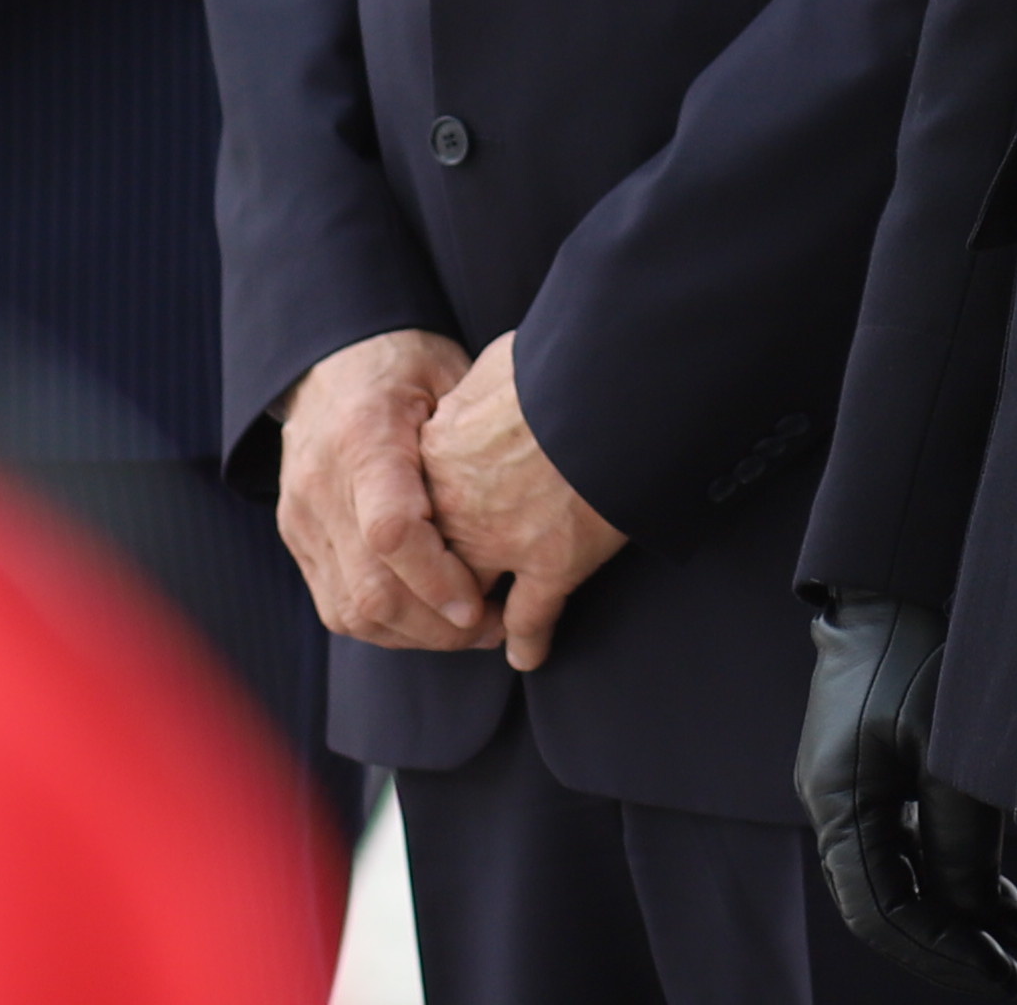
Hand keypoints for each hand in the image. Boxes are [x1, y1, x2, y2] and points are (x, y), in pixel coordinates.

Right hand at [272, 330, 489, 653]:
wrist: (329, 362)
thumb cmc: (404, 366)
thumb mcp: (449, 376)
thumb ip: (473, 439)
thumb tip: (522, 506)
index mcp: (364, 436)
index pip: (392, 531)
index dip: (438, 580)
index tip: (482, 605)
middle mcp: (321, 484)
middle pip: (372, 588)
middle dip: (438, 626)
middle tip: (493, 627)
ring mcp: (302, 517)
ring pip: (353, 611)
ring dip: (416, 635)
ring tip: (468, 629)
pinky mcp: (298, 538)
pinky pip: (338, 607)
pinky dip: (387, 626)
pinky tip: (428, 619)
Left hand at [423, 337, 629, 669]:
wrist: (603, 386)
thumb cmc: (554, 364)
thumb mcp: (497, 366)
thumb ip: (481, 391)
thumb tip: (492, 388)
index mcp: (436, 455)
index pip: (413, 510)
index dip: (426, 528)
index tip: (437, 536)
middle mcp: (456, 505)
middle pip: (429, 563)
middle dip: (438, 585)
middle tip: (448, 602)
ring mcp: (500, 541)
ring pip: (470, 600)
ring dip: (476, 619)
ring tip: (483, 632)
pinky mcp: (551, 564)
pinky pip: (528, 619)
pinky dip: (527, 640)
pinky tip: (528, 652)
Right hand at [801, 592, 1016, 994]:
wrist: (895, 578)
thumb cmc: (920, 649)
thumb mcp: (949, 746)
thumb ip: (959, 840)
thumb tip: (975, 919)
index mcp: (838, 802)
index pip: (880, 912)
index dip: (938, 952)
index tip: (997, 973)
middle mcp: (838, 806)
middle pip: (888, 903)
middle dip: (951, 940)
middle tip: (1012, 972)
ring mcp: (856, 790)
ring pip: (905, 876)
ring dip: (962, 908)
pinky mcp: (879, 773)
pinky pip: (912, 842)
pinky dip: (956, 869)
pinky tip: (1007, 892)